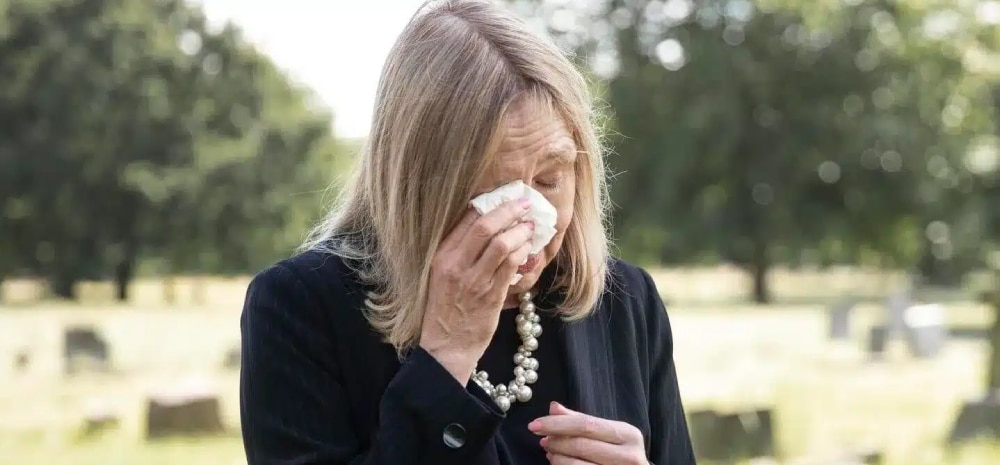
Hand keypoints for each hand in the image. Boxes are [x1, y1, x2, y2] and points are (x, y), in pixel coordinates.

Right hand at [420, 198, 535, 382]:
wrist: (446, 346)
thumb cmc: (447, 307)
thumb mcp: (444, 274)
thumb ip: (461, 250)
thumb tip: (489, 224)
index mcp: (442, 256)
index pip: (466, 220)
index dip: (489, 203)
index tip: (505, 194)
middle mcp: (456, 265)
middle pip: (484, 226)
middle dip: (508, 210)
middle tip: (524, 202)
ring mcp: (474, 281)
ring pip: (501, 245)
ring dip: (520, 231)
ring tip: (530, 226)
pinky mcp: (491, 296)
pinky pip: (511, 267)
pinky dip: (522, 254)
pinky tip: (528, 249)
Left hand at [530, 402, 647, 464]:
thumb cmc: (621, 453)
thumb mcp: (607, 433)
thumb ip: (581, 420)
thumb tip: (553, 407)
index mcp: (628, 434)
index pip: (586, 424)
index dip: (557, 424)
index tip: (534, 424)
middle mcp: (629, 455)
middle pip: (581, 444)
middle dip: (556, 441)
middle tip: (543, 440)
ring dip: (557, 458)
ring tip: (550, 453)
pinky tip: (557, 463)